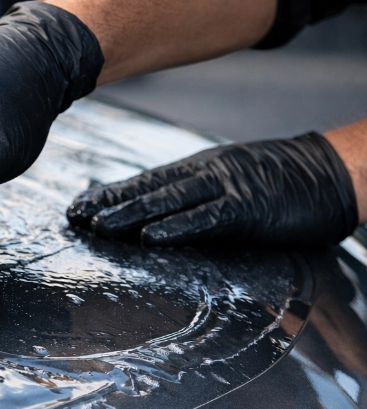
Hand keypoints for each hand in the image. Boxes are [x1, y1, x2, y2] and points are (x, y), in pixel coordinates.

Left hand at [67, 132, 358, 247]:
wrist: (333, 172)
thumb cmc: (280, 181)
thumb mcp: (229, 181)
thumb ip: (194, 196)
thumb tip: (156, 215)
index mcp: (200, 170)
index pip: (145, 182)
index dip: (109, 194)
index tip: (77, 206)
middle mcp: (206, 175)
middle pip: (149, 190)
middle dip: (109, 205)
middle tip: (74, 217)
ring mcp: (227, 189)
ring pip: (169, 202)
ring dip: (130, 215)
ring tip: (98, 227)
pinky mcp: (248, 208)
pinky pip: (207, 219)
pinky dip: (177, 228)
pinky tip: (150, 238)